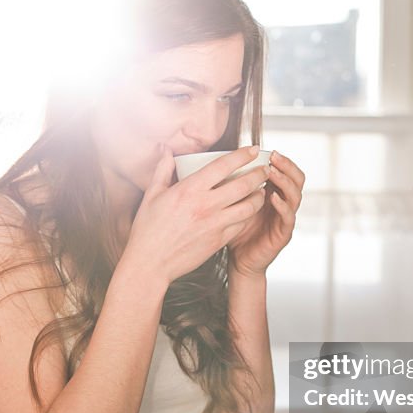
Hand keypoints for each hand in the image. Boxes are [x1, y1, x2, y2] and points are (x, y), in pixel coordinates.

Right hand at [122, 145, 269, 285]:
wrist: (150, 263)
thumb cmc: (148, 229)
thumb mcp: (152, 195)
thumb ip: (162, 170)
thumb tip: (166, 150)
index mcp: (189, 190)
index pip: (223, 165)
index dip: (243, 155)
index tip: (253, 150)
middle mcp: (205, 205)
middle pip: (244, 185)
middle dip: (259, 174)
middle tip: (265, 169)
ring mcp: (214, 224)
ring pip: (249, 207)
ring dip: (259, 196)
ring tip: (261, 190)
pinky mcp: (218, 241)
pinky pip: (241, 225)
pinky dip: (248, 216)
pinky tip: (248, 211)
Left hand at [227, 150, 303, 277]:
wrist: (239, 261)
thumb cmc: (236, 231)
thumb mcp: (234, 203)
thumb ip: (235, 186)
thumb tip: (222, 162)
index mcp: (274, 194)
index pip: (286, 172)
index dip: (281, 160)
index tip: (267, 150)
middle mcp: (284, 204)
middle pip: (297, 179)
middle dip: (287, 166)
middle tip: (274, 156)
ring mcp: (285, 219)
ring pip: (296, 195)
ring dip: (285, 181)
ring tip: (273, 172)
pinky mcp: (283, 234)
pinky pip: (288, 217)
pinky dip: (282, 205)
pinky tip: (272, 197)